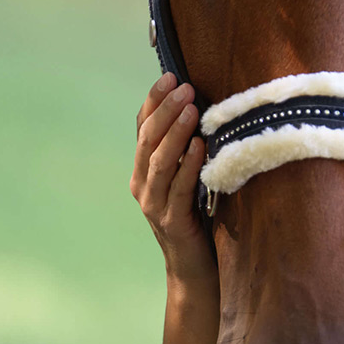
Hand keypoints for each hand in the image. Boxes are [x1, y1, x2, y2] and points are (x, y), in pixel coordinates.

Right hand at [131, 72, 215, 287]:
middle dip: (165, 110)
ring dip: (176, 132)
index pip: (142, 128)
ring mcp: (154, 204)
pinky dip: (189, 165)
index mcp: (143, 171)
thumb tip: (200, 107)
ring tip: (191, 109)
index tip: (169, 75)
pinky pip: (179, 188)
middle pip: (148, 140)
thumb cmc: (197, 217)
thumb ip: (186, 150)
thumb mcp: (187, 178)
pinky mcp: (172, 221)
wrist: (194, 268)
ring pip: (160, 161)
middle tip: (183, 86)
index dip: (154, 101)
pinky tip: (201, 147)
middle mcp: (142, 185)